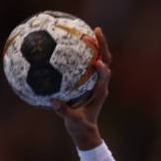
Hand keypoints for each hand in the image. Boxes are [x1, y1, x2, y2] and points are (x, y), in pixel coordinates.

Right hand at [52, 27, 111, 149]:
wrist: (86, 131)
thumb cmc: (80, 126)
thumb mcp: (72, 121)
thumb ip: (65, 112)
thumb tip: (54, 102)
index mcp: (100, 93)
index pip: (104, 77)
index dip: (102, 69)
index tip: (96, 62)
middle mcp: (101, 85)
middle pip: (106, 61)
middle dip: (103, 46)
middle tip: (96, 31)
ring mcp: (98, 82)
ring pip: (101, 60)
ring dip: (98, 45)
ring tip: (91, 30)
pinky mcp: (92, 81)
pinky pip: (91, 63)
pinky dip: (88, 52)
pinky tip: (77, 43)